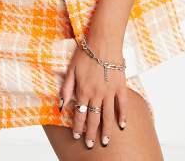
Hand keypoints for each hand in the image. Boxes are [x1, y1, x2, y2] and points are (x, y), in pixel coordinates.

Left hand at [59, 33, 127, 148]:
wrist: (103, 41)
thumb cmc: (85, 52)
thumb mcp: (71, 69)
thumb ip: (66, 88)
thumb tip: (61, 104)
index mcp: (83, 90)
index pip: (79, 114)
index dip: (78, 126)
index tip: (77, 136)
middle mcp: (96, 94)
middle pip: (94, 118)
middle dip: (91, 133)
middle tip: (90, 144)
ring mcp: (110, 91)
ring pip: (108, 115)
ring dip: (106, 130)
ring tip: (105, 141)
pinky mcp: (120, 86)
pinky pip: (122, 104)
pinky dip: (122, 116)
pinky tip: (122, 125)